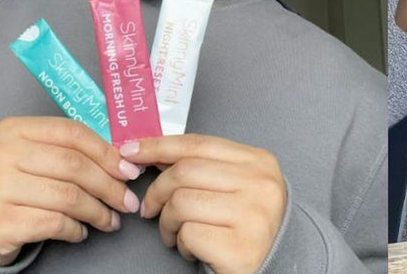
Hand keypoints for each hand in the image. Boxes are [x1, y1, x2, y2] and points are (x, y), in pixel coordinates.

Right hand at [0, 117, 140, 265]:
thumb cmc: (16, 185)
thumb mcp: (36, 156)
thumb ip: (72, 152)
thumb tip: (125, 164)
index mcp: (13, 129)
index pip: (73, 134)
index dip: (107, 153)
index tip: (130, 172)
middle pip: (74, 166)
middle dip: (109, 187)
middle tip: (127, 202)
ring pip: (68, 197)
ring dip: (98, 212)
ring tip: (110, 221)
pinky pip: (54, 224)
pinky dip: (76, 230)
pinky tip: (80, 232)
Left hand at [121, 134, 286, 273]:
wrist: (275, 263)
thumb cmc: (246, 223)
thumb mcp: (235, 185)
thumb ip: (203, 166)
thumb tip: (154, 154)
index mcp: (259, 162)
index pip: (199, 144)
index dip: (159, 145)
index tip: (131, 150)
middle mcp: (261, 184)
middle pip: (185, 172)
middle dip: (156, 191)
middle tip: (150, 208)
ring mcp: (254, 215)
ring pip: (181, 203)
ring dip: (167, 223)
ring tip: (177, 234)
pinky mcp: (241, 247)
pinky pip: (188, 234)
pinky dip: (181, 244)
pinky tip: (193, 249)